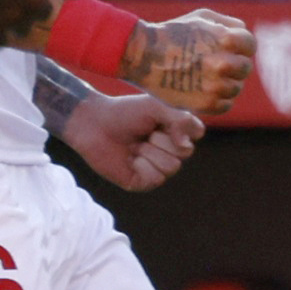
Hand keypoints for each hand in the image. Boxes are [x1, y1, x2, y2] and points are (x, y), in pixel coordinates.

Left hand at [59, 90, 205, 189]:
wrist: (94, 124)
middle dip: (162, 140)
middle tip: (143, 133)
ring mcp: (155, 167)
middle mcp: (167, 150)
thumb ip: (179, 120)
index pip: (196, 134)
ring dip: (150, 153)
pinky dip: (142, 166)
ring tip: (134, 146)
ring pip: (171, 168)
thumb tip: (186, 145)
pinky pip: (155, 179)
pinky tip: (130, 159)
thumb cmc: (123, 112)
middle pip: (185, 153)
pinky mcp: (141, 182)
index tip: (164, 120)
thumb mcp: (155, 107)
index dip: (183, 129)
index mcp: (173, 131)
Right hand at [122, 6, 256, 113]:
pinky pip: (225, 104)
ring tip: (206, 77)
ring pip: (236, 88)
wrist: (144, 57)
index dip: (241, 47)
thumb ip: (228, 24)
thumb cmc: (173, 33)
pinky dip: (218, 99)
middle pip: (245, 68)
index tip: (228, 49)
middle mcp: (222, 63)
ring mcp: (214, 86)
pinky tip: (204, 90)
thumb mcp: (201, 17)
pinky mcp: (205, 104)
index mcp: (225, 39)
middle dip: (234, 65)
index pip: (250, 45)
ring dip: (226, 83)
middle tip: (216, 65)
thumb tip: (244, 34)